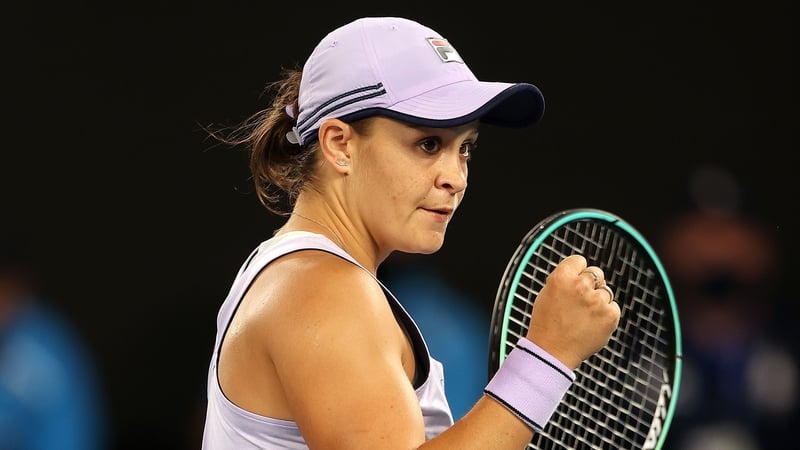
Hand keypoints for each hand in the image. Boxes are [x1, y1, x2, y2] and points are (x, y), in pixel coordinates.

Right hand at [525, 254, 620, 369]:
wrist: (551, 352)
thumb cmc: (547, 324)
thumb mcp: (547, 293)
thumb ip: (566, 279)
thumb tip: (583, 272)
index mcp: (561, 277)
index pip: (579, 261)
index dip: (576, 272)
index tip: (573, 282)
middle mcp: (581, 286)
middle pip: (596, 273)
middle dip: (590, 284)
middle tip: (578, 302)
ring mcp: (597, 301)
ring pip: (606, 292)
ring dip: (598, 301)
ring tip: (582, 316)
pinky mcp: (610, 315)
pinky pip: (613, 307)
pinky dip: (605, 315)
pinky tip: (591, 324)